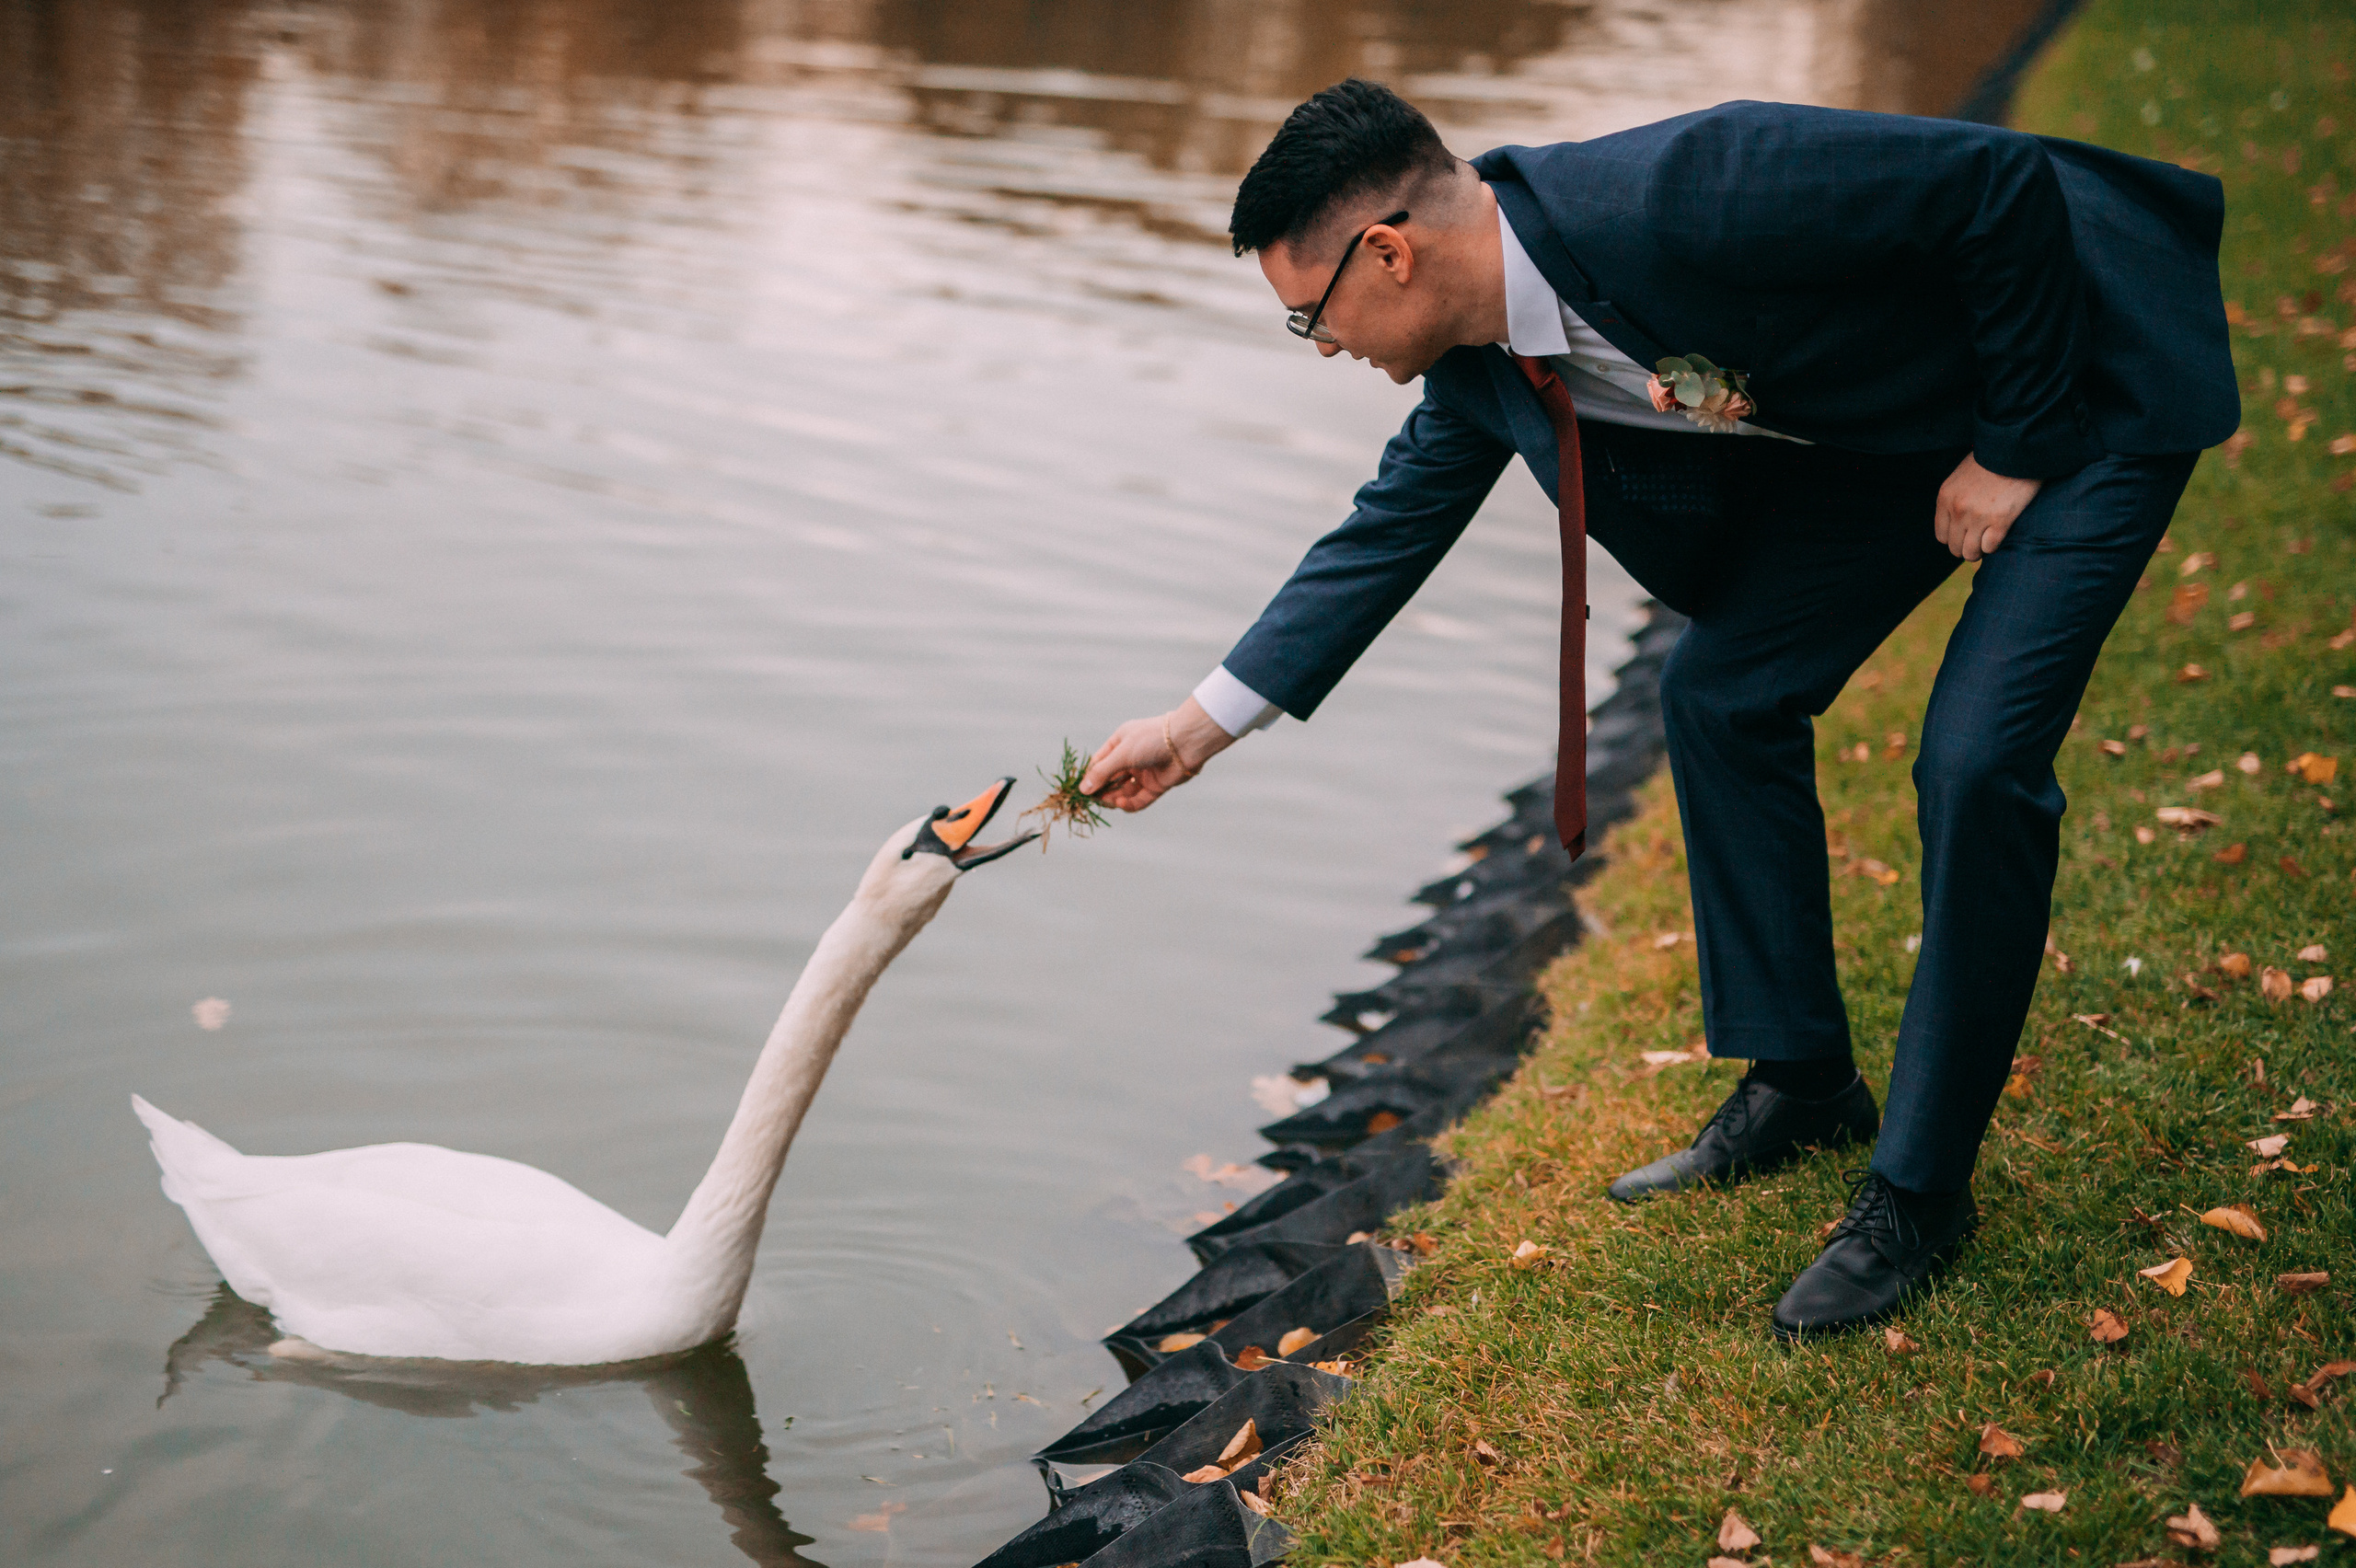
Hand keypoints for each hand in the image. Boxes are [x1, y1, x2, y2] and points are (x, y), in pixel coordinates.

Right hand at [1078, 697, 1236, 811]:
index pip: (1098, 763)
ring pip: (1124, 791)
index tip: (1081, 791)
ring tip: (1109, 803)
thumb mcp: (1121, 754)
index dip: (1090, 778)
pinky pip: (1139, 799)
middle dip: (1101, 791)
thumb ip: (1102, 772)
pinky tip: (1122, 804)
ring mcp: (1144, 772)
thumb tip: (1083, 789)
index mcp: (1119, 743)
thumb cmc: (1151, 740)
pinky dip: (1130, 803)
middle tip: (1093, 801)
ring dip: (1114, 798)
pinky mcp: (1156, 785)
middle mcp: (1130, 758)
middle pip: (1110, 779)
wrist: (1186, 741)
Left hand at [1935, 453, 2041, 561]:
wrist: (2014, 449)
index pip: (1941, 535)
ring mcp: (1978, 517)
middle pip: (1954, 547)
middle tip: (1977, 541)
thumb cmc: (1990, 461)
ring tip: (1986, 542)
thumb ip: (1954, 498)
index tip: (1964, 535)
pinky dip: (1993, 545)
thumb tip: (1955, 521)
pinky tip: (1998, 534)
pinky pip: (1990, 547)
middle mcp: (1958, 510)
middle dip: (1966, 547)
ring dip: (1979, 551)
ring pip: (1970, 552)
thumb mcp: (1960, 476)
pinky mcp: (2000, 520)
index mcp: (1945, 498)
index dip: (1954, 538)